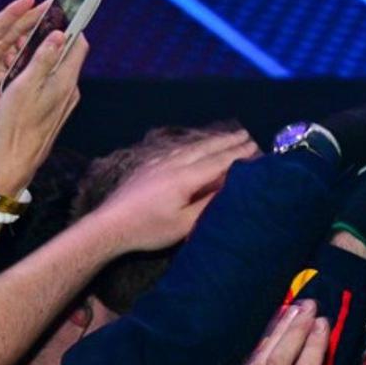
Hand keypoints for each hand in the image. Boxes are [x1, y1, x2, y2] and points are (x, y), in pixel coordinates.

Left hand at [0, 0, 43, 133]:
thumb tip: (0, 92)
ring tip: (58, 17)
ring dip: (38, 26)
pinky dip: (36, 42)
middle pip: (12, 26)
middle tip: (53, 3)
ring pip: (20, 35)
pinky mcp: (5, 60)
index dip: (13, 13)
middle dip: (32, 14)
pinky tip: (52, 38)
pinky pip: (23, 49)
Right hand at [0, 30, 88, 195]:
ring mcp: (66, 102)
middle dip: (53, 40)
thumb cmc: (16, 122)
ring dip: (45, 58)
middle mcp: (71, 91)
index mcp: (66, 82)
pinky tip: (23, 75)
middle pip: (69, 56)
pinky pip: (54, 84)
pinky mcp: (58, 110)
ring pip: (60, 70)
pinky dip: (42, 74)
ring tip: (23, 51)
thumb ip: (42, 59)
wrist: (18, 158)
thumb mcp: (24, 85)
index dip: (71, 26)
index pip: (79, 45)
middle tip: (33, 30)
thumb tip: (60, 34)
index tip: (60, 13)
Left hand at [93, 130, 259, 252]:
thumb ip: (208, 204)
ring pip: (190, 146)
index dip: (237, 154)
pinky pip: (177, 149)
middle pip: (205, 148)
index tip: (255, 147)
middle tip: (246, 135)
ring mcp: (158, 162)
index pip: (217, 161)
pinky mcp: (148, 165)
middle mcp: (172, 163)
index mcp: (184, 177)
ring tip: (226, 137)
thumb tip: (228, 188)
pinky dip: (193, 145)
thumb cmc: (149, 229)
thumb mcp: (184, 224)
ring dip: (211, 141)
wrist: (110, 225)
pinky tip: (195, 147)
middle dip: (227, 141)